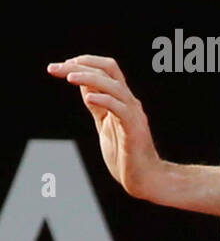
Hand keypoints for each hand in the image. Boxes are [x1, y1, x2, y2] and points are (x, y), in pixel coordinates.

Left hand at [47, 55, 164, 198]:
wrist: (143, 177)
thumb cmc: (125, 153)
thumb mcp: (104, 123)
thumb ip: (98, 104)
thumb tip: (83, 84)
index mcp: (123, 100)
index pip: (107, 69)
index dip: (85, 63)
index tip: (61, 66)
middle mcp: (130, 103)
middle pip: (109, 72)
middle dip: (80, 66)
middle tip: (55, 68)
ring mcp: (133, 115)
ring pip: (114, 86)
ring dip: (90, 78)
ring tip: (68, 77)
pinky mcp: (134, 130)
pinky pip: (120, 109)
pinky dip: (105, 100)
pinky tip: (89, 98)